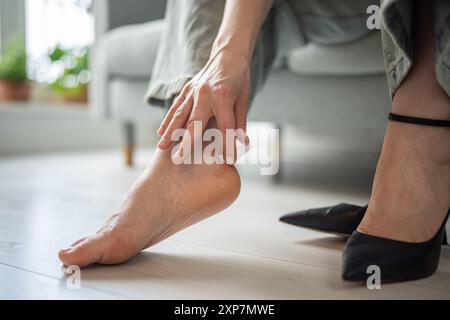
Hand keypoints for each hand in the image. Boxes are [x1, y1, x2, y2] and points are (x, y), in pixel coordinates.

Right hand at [157, 49, 250, 163]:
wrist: (229, 52)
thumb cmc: (239, 78)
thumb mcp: (244, 99)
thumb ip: (240, 122)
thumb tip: (242, 144)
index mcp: (223, 96)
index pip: (225, 127)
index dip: (227, 145)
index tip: (227, 161)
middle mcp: (205, 94)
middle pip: (194, 123)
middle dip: (186, 143)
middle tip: (178, 159)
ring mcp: (193, 91)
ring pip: (179, 115)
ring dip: (169, 132)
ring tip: (161, 148)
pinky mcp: (187, 89)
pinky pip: (176, 107)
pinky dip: (167, 120)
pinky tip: (160, 133)